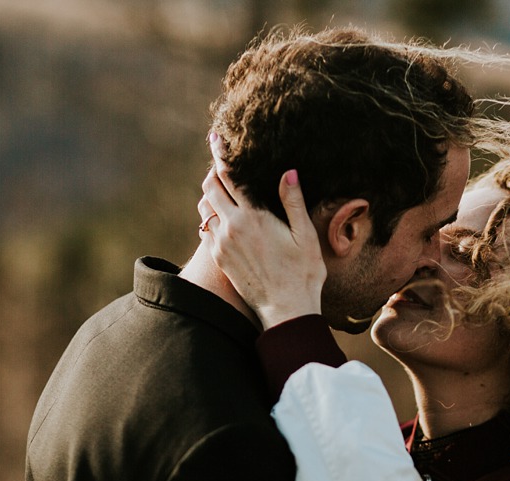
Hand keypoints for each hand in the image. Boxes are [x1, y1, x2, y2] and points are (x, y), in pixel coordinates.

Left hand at [198, 156, 325, 328]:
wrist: (286, 311)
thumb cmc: (302, 273)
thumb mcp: (305, 235)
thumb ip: (293, 201)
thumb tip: (288, 171)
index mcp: (253, 216)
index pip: (229, 175)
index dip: (221, 154)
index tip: (216, 139)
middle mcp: (232, 227)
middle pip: (210, 187)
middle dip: (214, 172)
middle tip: (221, 164)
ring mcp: (222, 244)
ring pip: (204, 207)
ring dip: (210, 195)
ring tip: (222, 190)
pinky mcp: (219, 259)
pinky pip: (205, 229)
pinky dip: (210, 217)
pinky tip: (221, 217)